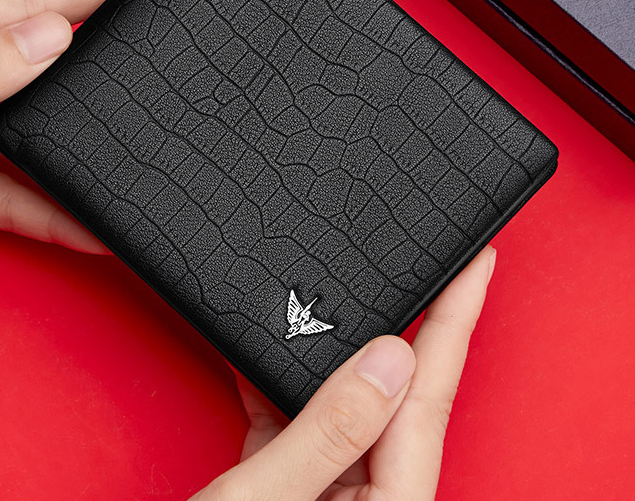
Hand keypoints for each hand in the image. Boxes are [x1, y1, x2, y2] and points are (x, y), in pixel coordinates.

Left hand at [0, 0, 153, 257]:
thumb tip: (44, 39)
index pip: (13, 2)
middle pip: (29, 67)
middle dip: (91, 68)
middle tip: (150, 56)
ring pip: (26, 138)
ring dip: (74, 158)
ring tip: (127, 152)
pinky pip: (8, 194)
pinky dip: (48, 212)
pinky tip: (86, 221)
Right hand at [193, 244, 495, 500]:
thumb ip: (332, 432)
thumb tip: (391, 360)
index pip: (430, 399)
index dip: (456, 321)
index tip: (476, 264)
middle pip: (392, 398)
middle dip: (403, 327)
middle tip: (421, 265)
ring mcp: (329, 495)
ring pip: (342, 406)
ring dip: (330, 353)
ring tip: (338, 297)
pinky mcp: (292, 488)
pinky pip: (297, 424)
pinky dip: (279, 387)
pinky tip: (265, 353)